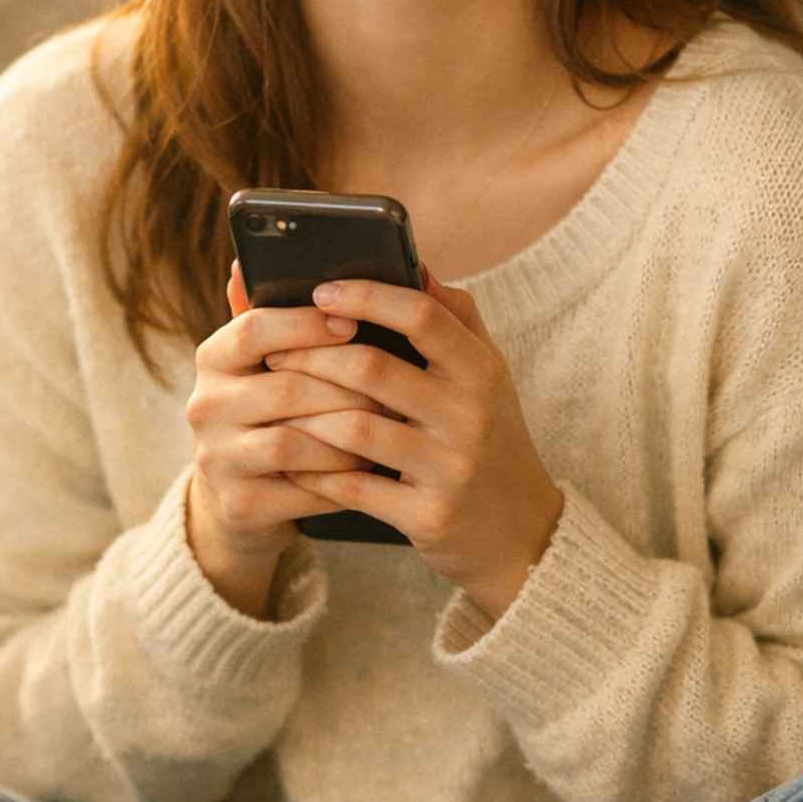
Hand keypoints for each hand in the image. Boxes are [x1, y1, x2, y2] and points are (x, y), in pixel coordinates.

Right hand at [184, 261, 379, 615]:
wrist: (243, 501)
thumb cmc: (275, 415)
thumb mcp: (270, 366)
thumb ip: (280, 316)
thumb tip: (262, 258)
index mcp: (214, 358)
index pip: (254, 327)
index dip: (307, 324)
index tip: (355, 322)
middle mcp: (204, 406)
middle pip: (285, 386)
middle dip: (349, 386)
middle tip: (399, 386)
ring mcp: (216, 458)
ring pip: (295, 441)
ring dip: (350, 434)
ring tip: (393, 426)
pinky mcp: (239, 504)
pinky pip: (304, 487)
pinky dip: (343, 478)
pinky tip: (374, 469)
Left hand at [270, 270, 563, 617]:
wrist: (527, 536)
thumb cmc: (495, 443)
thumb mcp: (491, 379)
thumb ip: (458, 320)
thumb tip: (417, 265)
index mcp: (482, 372)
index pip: (421, 315)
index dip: (366, 296)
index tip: (321, 291)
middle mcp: (470, 416)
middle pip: (373, 369)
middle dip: (313, 356)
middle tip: (275, 352)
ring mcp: (450, 469)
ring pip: (356, 429)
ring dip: (306, 414)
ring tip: (276, 402)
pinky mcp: (429, 517)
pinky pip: (355, 487)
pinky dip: (317, 472)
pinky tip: (294, 460)